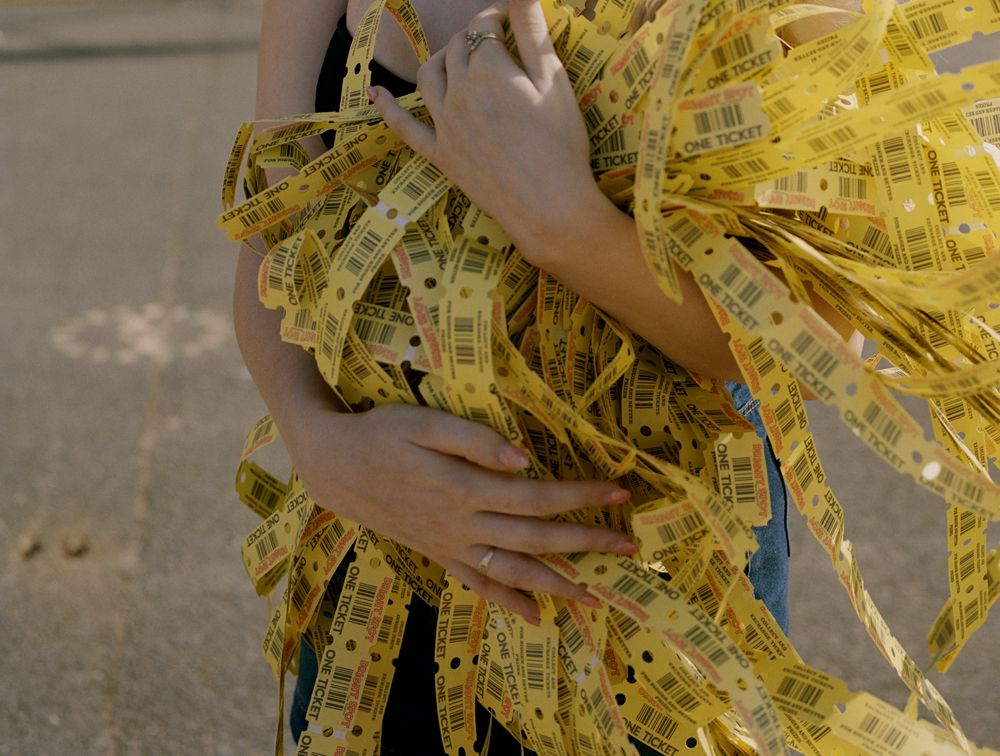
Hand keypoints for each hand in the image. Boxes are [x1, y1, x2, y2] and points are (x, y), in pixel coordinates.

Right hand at [292, 400, 634, 624]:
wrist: (333, 466)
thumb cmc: (381, 432)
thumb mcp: (422, 421)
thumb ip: (472, 438)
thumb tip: (521, 458)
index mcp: (463, 487)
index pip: (535, 496)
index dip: (579, 495)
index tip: (618, 491)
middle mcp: (461, 524)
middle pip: (534, 540)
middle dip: (585, 544)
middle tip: (628, 546)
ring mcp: (449, 545)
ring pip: (512, 572)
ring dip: (558, 584)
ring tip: (597, 595)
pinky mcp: (438, 554)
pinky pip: (478, 585)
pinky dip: (508, 602)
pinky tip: (534, 616)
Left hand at [368, 0, 602, 263]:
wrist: (552, 206)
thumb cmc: (562, 141)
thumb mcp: (554, 77)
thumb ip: (532, 25)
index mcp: (488, 68)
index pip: (484, 27)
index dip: (498, 17)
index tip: (513, 18)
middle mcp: (457, 90)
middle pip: (457, 48)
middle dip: (475, 39)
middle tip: (499, 45)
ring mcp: (444, 123)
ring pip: (428, 76)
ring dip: (441, 59)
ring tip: (459, 59)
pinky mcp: (439, 153)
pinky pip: (403, 126)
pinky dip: (387, 106)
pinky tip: (374, 91)